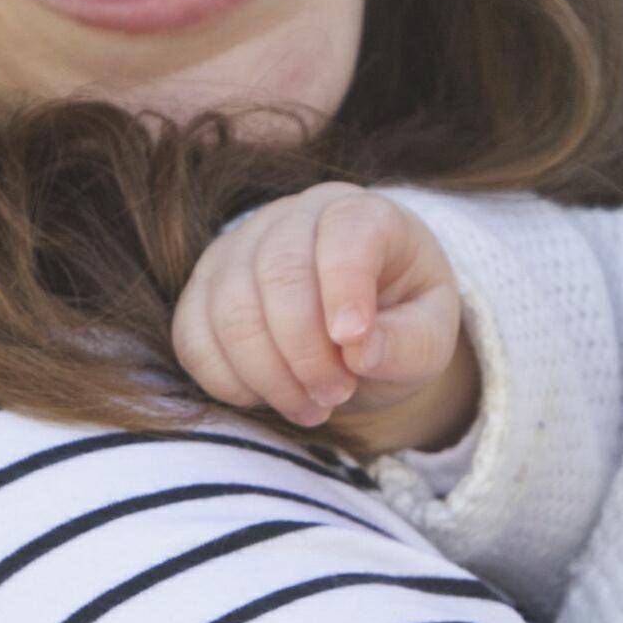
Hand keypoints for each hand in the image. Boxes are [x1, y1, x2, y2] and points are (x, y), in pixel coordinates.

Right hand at [172, 182, 474, 447]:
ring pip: (230, 309)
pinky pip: (193, 336)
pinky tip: (268, 396)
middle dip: (305, 351)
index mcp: (362, 215)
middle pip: (278, 273)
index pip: (346, 233)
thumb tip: (360, 351)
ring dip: (268, 374)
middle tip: (335, 395)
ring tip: (311, 407)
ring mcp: (239, 248)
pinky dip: (227, 380)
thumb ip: (408, 344)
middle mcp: (294, 217)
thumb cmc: (400, 324)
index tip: (353, 343)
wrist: (356, 328)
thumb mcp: (429, 337)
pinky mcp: (204, 289)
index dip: (346, 288)